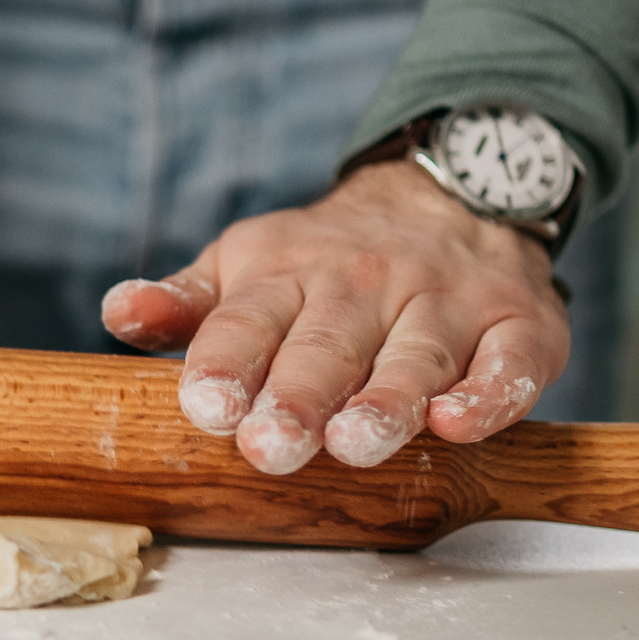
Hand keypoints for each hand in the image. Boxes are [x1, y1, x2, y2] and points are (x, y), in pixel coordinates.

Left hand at [100, 158, 569, 474]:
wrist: (456, 193)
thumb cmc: (330, 257)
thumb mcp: (248, 263)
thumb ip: (186, 301)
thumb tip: (120, 314)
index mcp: (287, 273)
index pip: (247, 322)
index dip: (226, 364)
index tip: (207, 405)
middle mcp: (366, 285)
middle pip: (327, 347)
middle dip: (298, 397)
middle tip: (272, 445)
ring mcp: (445, 304)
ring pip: (415, 358)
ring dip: (386, 401)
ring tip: (355, 443)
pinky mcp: (518, 325)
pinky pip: (507, 363)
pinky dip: (489, 394)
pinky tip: (459, 423)